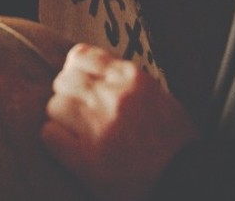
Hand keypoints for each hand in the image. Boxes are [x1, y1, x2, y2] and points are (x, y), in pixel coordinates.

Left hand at [41, 44, 198, 200]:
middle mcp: (114, 97)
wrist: (184, 178)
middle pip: (64, 80)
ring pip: (55, 105)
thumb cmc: (172, 139)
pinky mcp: (88, 159)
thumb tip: (88, 69)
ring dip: (60, 118)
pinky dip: (55, 140)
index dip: (74, 70)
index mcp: (131, 77)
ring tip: (75, 131)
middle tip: (76, 112)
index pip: (81, 55)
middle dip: (66, 95)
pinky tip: (69, 147)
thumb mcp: (154, 93)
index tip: (78, 84)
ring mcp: (100, 127)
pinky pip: (50, 135)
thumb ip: (122, 79)